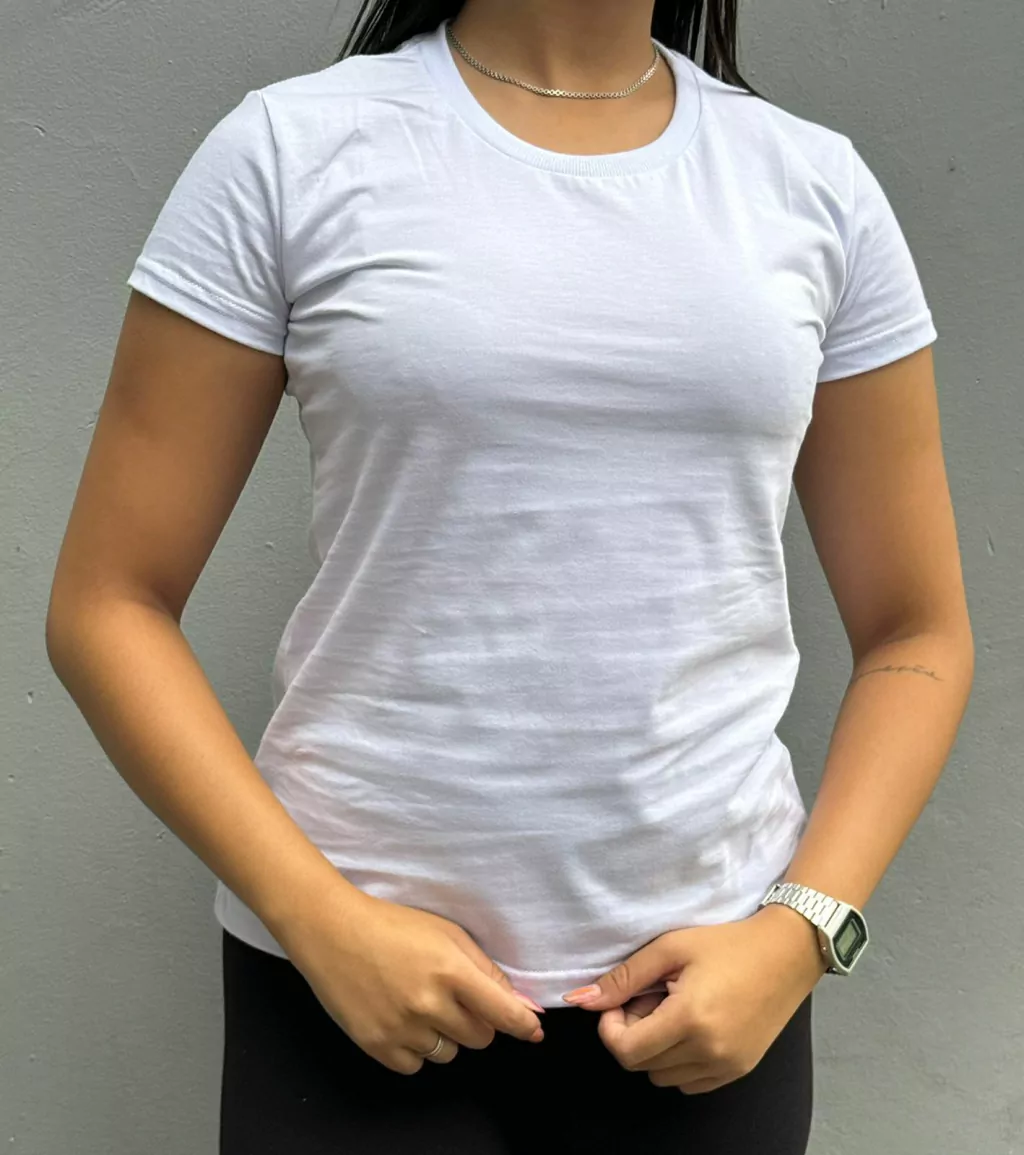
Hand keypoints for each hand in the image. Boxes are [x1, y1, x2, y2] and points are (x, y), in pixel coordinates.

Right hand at [278, 885, 545, 1074]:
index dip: (524, 1026)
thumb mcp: (447, 933)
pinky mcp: (376, 1045)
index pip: (502, 1012)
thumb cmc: (394, 925)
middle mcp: (428, 1003)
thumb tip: (520, 1004)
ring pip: (449, 1054)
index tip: (534, 1031)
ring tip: (422, 1005)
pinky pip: (416, 1065)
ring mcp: (401, 1028)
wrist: (333, 931)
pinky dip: (417, 1048)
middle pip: (479, 1037)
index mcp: (450, 971)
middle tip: (457, 999)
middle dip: (477, 1021)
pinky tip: (403, 1020)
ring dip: (446, 1035)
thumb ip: (485, 970)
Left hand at [562, 905, 826, 1092]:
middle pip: (642, 1064)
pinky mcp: (739, 1071)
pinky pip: (690, 1082)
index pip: (626, 1051)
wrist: (787, 953)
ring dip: (657, 1048)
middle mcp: (709, 1051)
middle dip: (635, 1032)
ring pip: (664, 1076)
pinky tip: (693, 1025)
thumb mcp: (671, 948)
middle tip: (651, 997)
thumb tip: (581, 1000)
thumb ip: (624, 977)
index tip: (622, 1000)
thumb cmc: (726, 943)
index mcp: (689, 1019)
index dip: (611, 1027)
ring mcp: (727, 1066)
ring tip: (674, 1008)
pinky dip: (680, 1060)